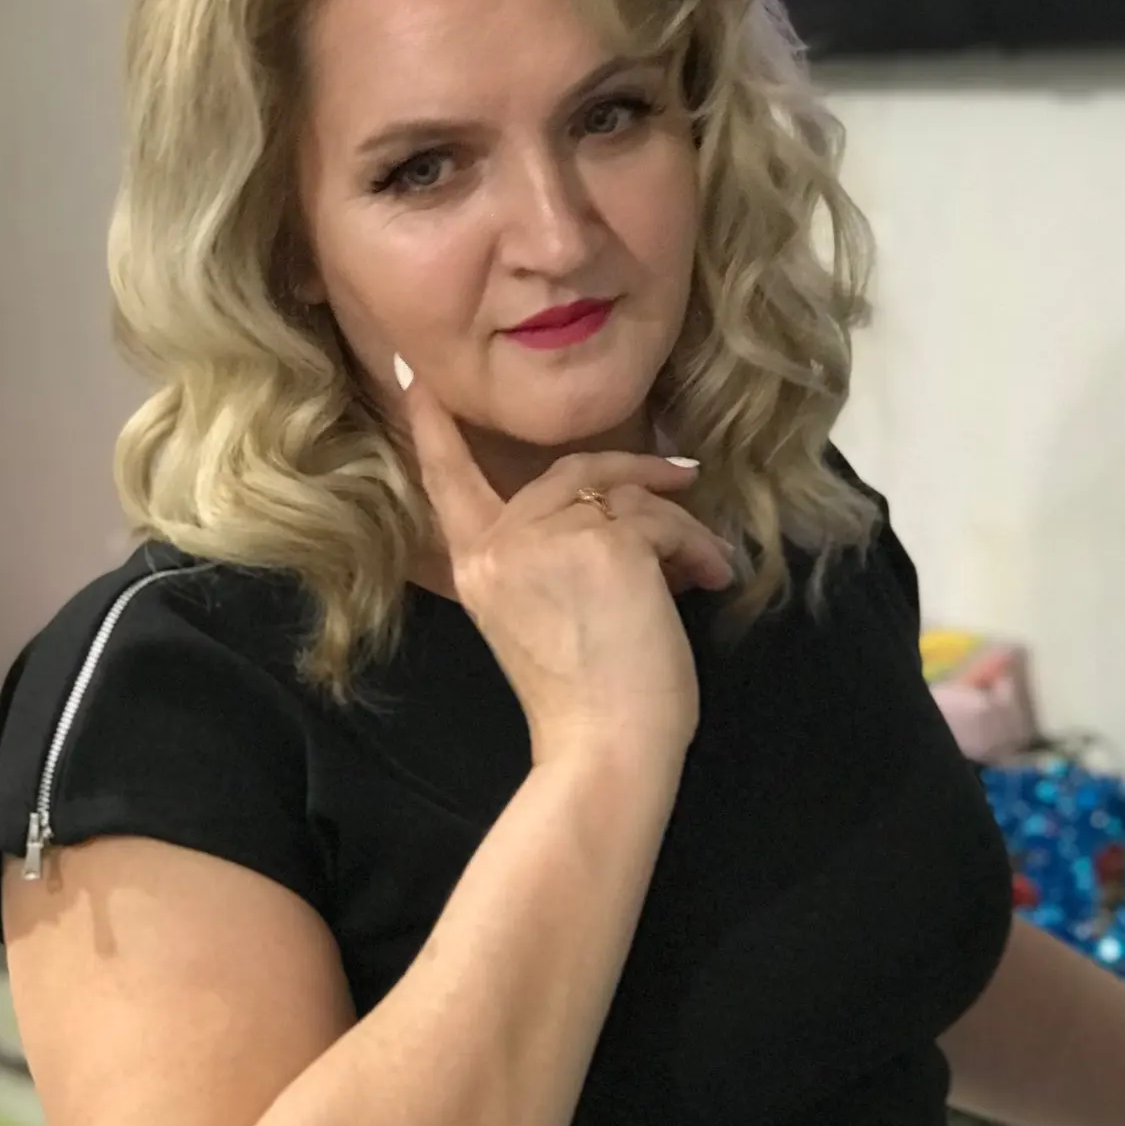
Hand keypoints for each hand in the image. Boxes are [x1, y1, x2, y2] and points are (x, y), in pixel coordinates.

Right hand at [399, 365, 734, 763]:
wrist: (605, 747)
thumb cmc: (584, 703)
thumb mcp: (541, 618)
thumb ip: (548, 560)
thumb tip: (620, 516)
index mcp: (476, 565)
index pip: (447, 480)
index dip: (434, 427)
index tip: (415, 378)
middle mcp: (500, 541)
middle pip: (564, 471)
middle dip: (632, 472)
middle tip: (683, 476)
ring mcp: (548, 536)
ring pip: (624, 493)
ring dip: (678, 526)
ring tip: (706, 566)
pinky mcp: (604, 540)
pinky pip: (661, 517)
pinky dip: (695, 545)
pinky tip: (709, 579)